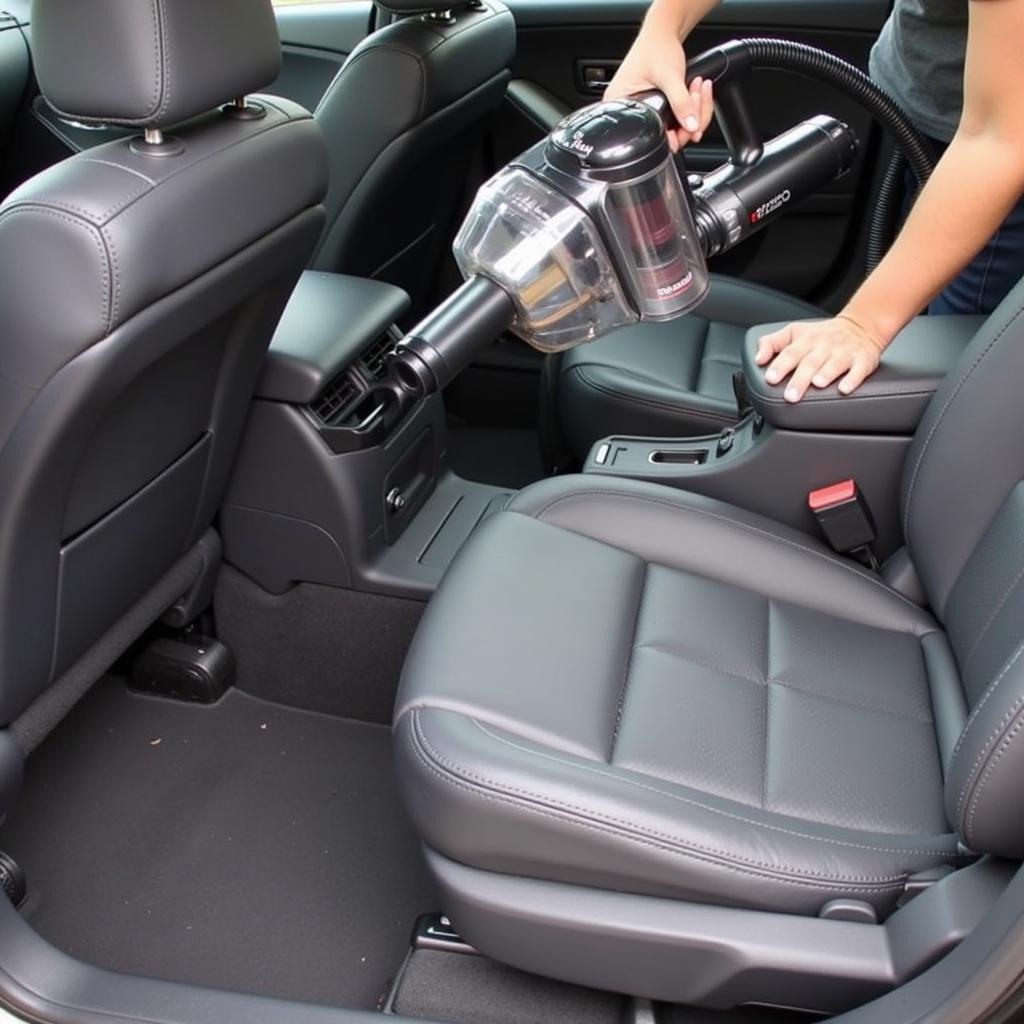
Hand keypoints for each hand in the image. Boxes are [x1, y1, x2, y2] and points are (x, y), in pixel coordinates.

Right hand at [605, 31, 713, 151]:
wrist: (662, 33)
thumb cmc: (656, 48)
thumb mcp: (669, 75)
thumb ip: (681, 102)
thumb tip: (692, 126)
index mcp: (621, 106)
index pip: (647, 137)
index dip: (672, 136)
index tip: (688, 123)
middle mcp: (631, 113)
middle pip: (665, 135)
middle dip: (688, 119)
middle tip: (696, 96)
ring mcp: (645, 112)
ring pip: (675, 128)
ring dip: (694, 110)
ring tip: (698, 89)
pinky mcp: (658, 109)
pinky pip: (677, 119)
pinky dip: (691, 108)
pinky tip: (695, 92)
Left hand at [755, 315, 887, 402]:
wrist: (861, 325)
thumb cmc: (821, 335)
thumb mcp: (794, 332)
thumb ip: (772, 343)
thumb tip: (757, 359)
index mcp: (806, 340)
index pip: (790, 352)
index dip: (780, 365)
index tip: (771, 378)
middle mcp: (825, 345)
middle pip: (810, 362)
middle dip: (799, 378)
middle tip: (790, 395)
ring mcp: (845, 352)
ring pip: (835, 363)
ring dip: (826, 373)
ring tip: (817, 384)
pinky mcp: (863, 360)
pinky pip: (859, 369)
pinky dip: (853, 379)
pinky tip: (845, 389)